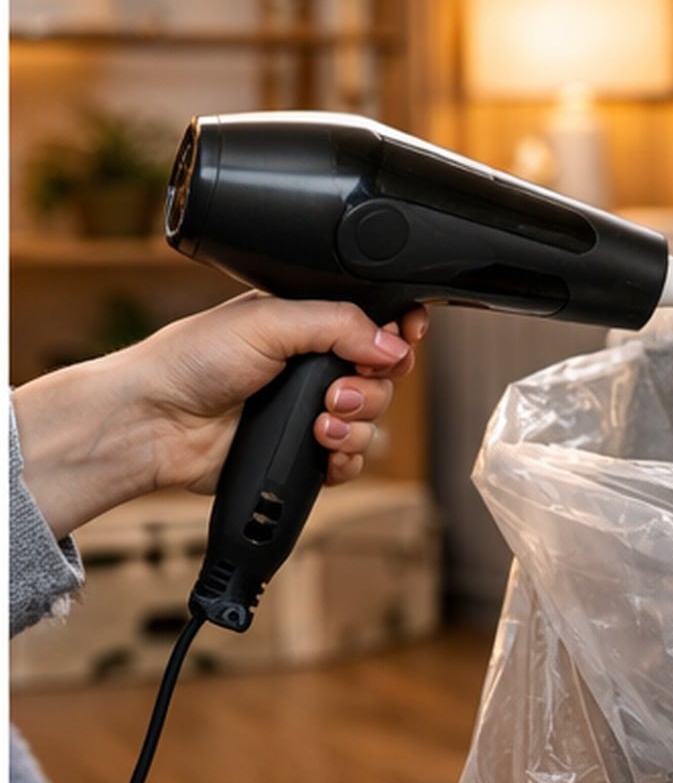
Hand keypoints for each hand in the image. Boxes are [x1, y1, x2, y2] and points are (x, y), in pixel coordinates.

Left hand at [12, 293, 427, 538]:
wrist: (155, 422)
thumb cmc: (191, 360)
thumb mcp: (269, 322)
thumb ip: (338, 324)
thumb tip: (392, 345)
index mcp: (309, 323)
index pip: (375, 324)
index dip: (398, 334)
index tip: (406, 340)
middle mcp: (313, 366)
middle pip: (382, 378)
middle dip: (371, 389)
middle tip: (335, 394)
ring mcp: (309, 410)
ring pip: (371, 422)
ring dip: (355, 427)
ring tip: (319, 425)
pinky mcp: (301, 452)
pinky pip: (350, 460)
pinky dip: (345, 458)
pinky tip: (320, 450)